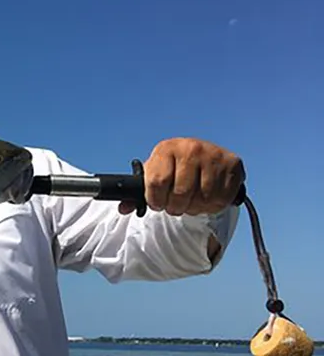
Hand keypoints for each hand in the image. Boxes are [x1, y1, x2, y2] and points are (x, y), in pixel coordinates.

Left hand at [119, 138, 244, 216]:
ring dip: (195, 208)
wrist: (203, 156)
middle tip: (175, 206)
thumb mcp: (154, 175)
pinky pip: (221, 198)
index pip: (156, 182)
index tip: (157, 204)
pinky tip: (207, 198)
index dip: (155, 200)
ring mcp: (213, 154)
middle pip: (180, 194)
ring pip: (202, 199)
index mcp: (165, 148)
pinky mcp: (232, 164)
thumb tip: (123, 208)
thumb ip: (137, 193)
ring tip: (191, 201)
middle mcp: (190, 148)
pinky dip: (213, 206)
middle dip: (175, 207)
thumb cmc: (172, 169)